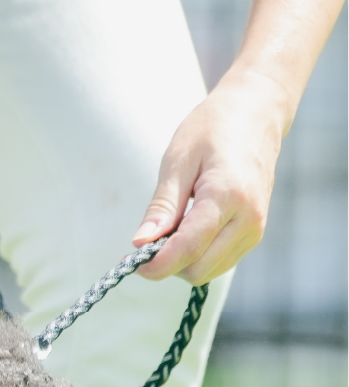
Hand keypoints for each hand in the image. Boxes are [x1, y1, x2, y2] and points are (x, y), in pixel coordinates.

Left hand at [132, 69, 285, 283]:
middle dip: (167, 264)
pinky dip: (197, 256)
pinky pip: (220, 261)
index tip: (130, 262)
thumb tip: (141, 244)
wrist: (255, 114)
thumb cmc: (212, 130)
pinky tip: (185, 231)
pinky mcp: (255, 233)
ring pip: (210, 271)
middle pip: (199, 269)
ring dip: (182, 262)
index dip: (155, 264)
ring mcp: (256, 228)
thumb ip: (162, 207)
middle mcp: (249, 218)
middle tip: (146, 242)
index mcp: (228, 196)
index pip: (188, 248)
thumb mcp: (177, 162)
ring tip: (167, 231)